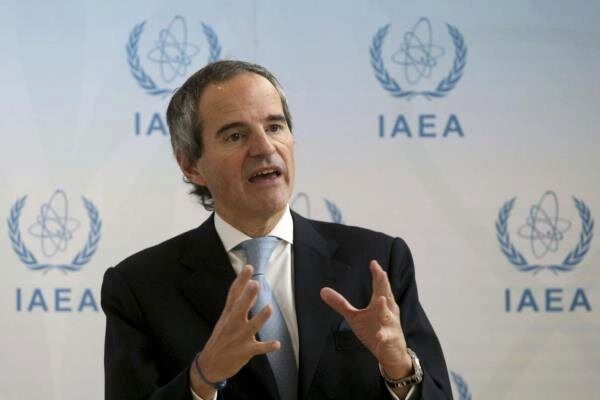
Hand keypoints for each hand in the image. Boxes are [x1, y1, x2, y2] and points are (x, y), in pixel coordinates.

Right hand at [190, 265, 279, 396]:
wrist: (209, 365)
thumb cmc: (221, 339)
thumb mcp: (227, 319)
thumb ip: (241, 303)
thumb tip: (252, 286)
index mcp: (228, 314)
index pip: (234, 294)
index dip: (241, 280)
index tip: (248, 267)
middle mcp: (233, 324)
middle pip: (240, 308)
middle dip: (247, 297)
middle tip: (255, 284)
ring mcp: (239, 338)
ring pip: (251, 327)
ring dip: (260, 318)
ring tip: (269, 309)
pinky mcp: (245, 351)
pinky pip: (258, 349)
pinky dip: (267, 346)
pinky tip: (277, 344)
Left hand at [320, 260, 411, 378]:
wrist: (391, 354)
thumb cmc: (374, 331)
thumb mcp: (354, 317)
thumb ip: (340, 303)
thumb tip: (322, 290)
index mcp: (380, 303)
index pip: (379, 286)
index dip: (377, 275)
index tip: (373, 263)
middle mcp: (388, 311)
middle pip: (385, 295)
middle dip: (383, 284)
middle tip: (381, 272)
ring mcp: (390, 325)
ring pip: (387, 315)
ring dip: (383, 308)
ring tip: (380, 299)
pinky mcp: (389, 339)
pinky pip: (386, 337)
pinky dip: (383, 335)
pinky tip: (379, 335)